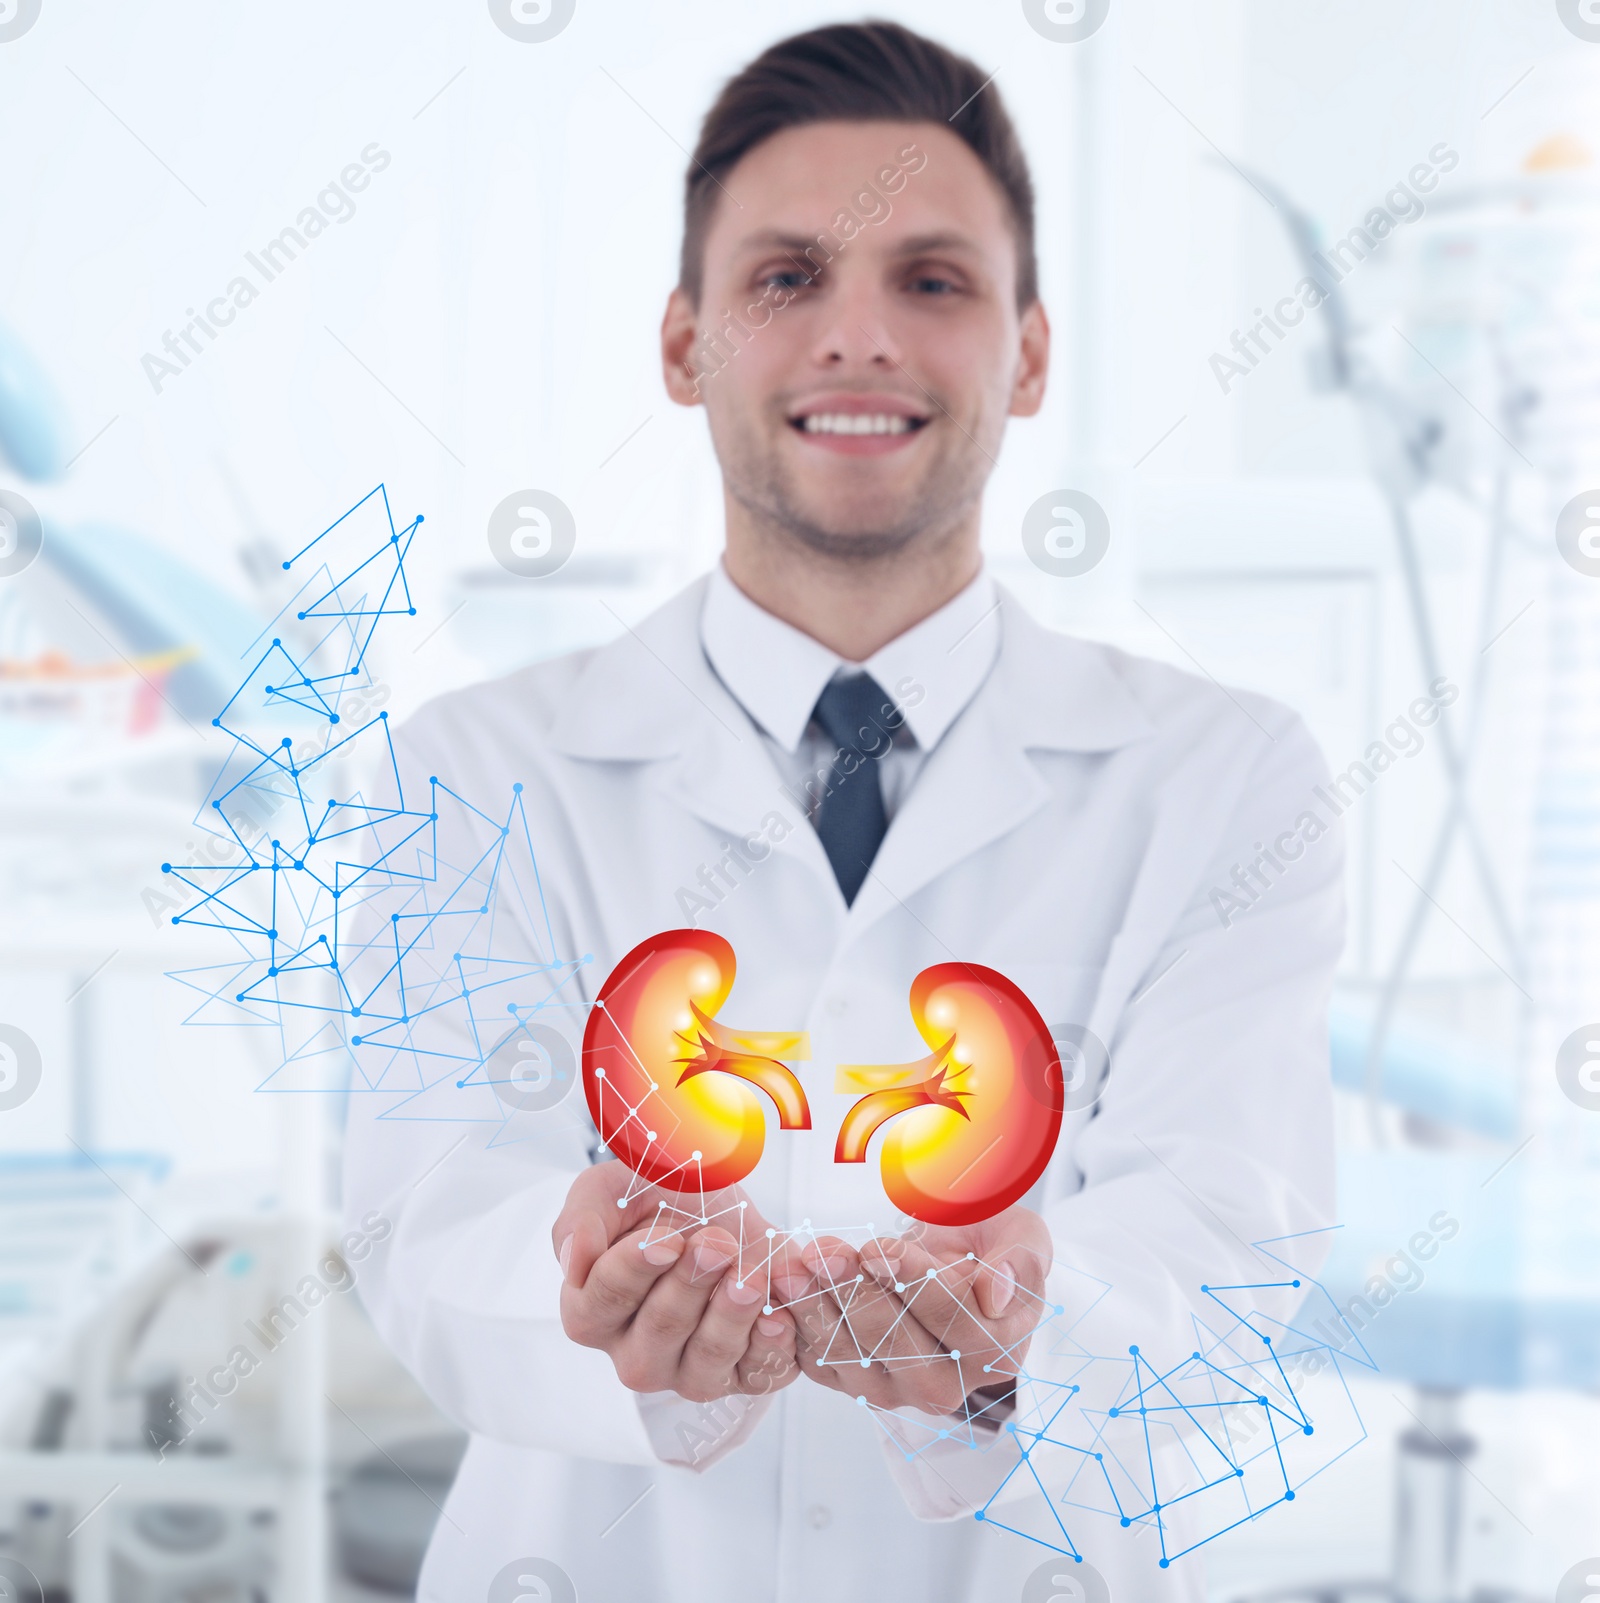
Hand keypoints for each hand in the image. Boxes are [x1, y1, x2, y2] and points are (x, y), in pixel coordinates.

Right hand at [552, 1161, 802, 1404]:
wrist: (726, 1205)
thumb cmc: (662, 1199)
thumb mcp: (616, 1187)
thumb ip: (584, 1217)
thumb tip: (574, 1260)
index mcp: (594, 1310)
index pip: (599, 1306)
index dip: (631, 1273)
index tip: (664, 1239)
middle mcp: (635, 1351)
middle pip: (655, 1336)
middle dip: (688, 1286)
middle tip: (715, 1243)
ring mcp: (687, 1370)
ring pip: (703, 1365)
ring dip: (729, 1317)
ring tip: (748, 1275)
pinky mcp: (739, 1374)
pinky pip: (755, 1377)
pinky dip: (768, 1349)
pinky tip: (776, 1316)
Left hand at [785, 1206, 1051, 1417]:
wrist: (956, 1261)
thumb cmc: (990, 1247)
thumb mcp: (1022, 1238)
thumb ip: (1019, 1263)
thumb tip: (996, 1295)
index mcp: (994, 1351)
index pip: (953, 1322)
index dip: (913, 1285)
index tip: (879, 1249)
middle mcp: (946, 1384)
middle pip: (895, 1345)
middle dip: (854, 1295)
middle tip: (823, 1253)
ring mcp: (895, 1389)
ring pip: (851, 1356)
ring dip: (817, 1308)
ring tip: (793, 1267)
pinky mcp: (852, 1381)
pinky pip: (820, 1361)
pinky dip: (798, 1326)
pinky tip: (781, 1291)